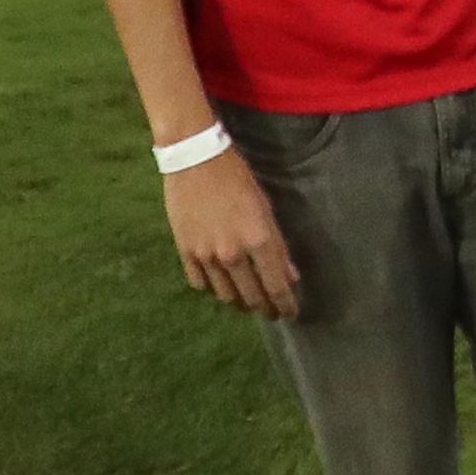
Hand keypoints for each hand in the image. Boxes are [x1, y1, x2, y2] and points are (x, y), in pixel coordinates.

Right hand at [163, 145, 300, 317]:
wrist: (195, 161)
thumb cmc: (238, 179)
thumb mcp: (267, 208)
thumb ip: (278, 246)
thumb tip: (290, 276)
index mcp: (258, 241)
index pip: (276, 287)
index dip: (286, 305)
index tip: (291, 313)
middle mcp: (232, 254)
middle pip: (251, 297)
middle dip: (265, 308)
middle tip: (272, 312)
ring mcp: (206, 256)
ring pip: (225, 296)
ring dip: (240, 302)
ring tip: (248, 301)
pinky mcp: (185, 252)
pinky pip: (200, 284)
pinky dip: (213, 289)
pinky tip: (221, 285)